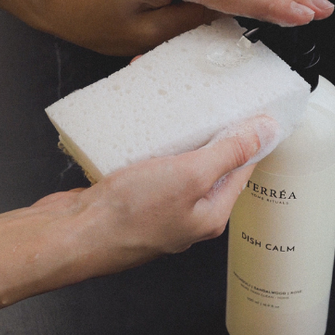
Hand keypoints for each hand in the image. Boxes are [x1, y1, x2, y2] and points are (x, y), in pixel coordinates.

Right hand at [0, 118, 276, 324]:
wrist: (70, 236)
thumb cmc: (127, 217)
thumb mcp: (190, 175)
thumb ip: (228, 152)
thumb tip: (264, 132)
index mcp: (210, 214)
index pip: (241, 168)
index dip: (247, 136)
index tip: (248, 108)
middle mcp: (185, 213)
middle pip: (206, 162)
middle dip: (204, 128)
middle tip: (205, 99)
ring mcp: (154, 206)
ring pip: (172, 160)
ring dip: (170, 133)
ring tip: (169, 105)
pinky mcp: (126, 198)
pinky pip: (142, 164)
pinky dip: (142, 142)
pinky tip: (135, 125)